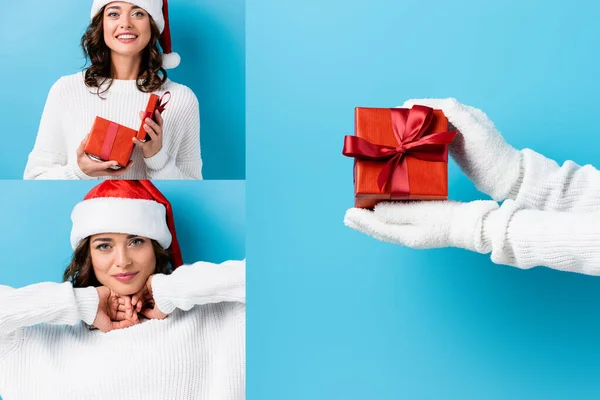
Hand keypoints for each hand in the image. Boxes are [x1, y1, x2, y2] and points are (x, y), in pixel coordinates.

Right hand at [76, 135, 133, 176]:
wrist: (81, 171)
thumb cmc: (81, 163)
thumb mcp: (80, 154)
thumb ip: (82, 146)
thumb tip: (87, 137)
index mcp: (95, 166)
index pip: (103, 166)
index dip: (109, 164)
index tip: (116, 162)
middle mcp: (102, 171)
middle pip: (115, 173)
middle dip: (124, 169)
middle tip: (131, 162)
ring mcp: (106, 172)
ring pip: (117, 173)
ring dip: (125, 169)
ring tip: (131, 162)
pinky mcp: (107, 171)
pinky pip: (117, 171)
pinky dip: (123, 168)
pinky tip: (126, 162)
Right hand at [93, 287, 138, 331]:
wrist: (88, 307)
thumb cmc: (95, 317)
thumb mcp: (108, 327)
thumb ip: (119, 326)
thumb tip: (131, 324)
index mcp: (112, 314)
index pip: (125, 316)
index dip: (131, 318)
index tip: (136, 321)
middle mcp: (114, 306)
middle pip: (127, 309)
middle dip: (132, 313)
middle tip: (135, 316)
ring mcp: (114, 299)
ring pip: (127, 302)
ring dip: (131, 307)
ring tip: (131, 312)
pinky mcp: (114, 292)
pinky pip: (124, 295)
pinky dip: (128, 301)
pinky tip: (128, 306)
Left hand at [129, 274, 167, 319]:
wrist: (170, 294)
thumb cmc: (167, 304)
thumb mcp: (157, 314)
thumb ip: (148, 314)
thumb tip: (141, 312)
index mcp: (158, 299)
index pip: (146, 304)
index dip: (141, 309)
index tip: (136, 314)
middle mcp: (154, 293)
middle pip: (142, 299)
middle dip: (137, 306)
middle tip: (133, 311)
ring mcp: (151, 287)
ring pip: (140, 295)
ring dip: (136, 302)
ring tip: (133, 306)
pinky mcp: (149, 282)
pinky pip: (140, 289)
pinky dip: (136, 296)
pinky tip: (134, 302)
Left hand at [133, 110, 163, 157]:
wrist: (154, 155)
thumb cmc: (152, 141)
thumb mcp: (153, 132)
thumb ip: (148, 123)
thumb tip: (142, 113)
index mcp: (159, 131)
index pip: (160, 123)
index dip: (159, 116)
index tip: (155, 110)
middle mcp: (158, 136)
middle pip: (157, 129)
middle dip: (153, 123)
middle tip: (147, 118)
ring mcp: (153, 142)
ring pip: (153, 136)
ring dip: (149, 130)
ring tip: (144, 125)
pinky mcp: (147, 148)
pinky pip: (143, 144)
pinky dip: (138, 141)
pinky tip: (134, 138)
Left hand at [344, 200, 498, 251]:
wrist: (471, 225)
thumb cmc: (447, 217)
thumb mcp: (419, 212)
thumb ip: (396, 212)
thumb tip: (375, 211)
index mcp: (405, 235)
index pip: (377, 228)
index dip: (362, 221)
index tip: (347, 213)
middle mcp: (408, 238)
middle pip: (379, 231)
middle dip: (363, 224)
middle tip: (348, 218)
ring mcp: (416, 235)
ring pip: (387, 229)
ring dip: (372, 223)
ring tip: (360, 217)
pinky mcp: (423, 229)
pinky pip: (397, 226)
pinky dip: (385, 221)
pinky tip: (385, 215)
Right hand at [400, 98, 521, 200]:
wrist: (504, 179)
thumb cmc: (493, 156)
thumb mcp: (477, 134)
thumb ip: (461, 116)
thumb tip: (444, 101)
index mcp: (468, 115)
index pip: (441, 105)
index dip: (422, 104)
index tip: (403, 106)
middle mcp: (462, 123)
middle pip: (435, 115)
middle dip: (417, 116)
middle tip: (398, 120)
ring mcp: (458, 136)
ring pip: (434, 127)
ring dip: (419, 128)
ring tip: (401, 131)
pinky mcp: (455, 149)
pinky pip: (436, 141)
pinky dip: (424, 140)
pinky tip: (413, 144)